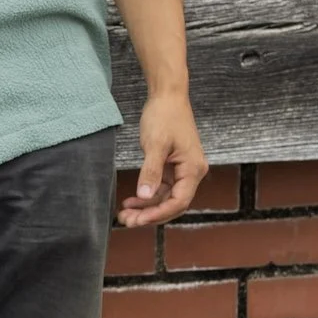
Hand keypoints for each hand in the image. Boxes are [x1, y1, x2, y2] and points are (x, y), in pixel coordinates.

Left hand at [116, 88, 208, 226]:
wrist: (168, 95)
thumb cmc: (164, 115)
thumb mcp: (155, 144)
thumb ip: (151, 172)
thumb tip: (144, 196)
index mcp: (193, 169)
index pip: (178, 202)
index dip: (157, 214)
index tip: (137, 220)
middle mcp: (192, 173)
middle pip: (172, 204)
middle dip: (150, 215)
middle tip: (127, 222)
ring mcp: (183, 170)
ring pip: (166, 198)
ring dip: (146, 207)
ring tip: (124, 214)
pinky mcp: (174, 167)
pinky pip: (162, 188)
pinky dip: (147, 195)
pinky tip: (131, 200)